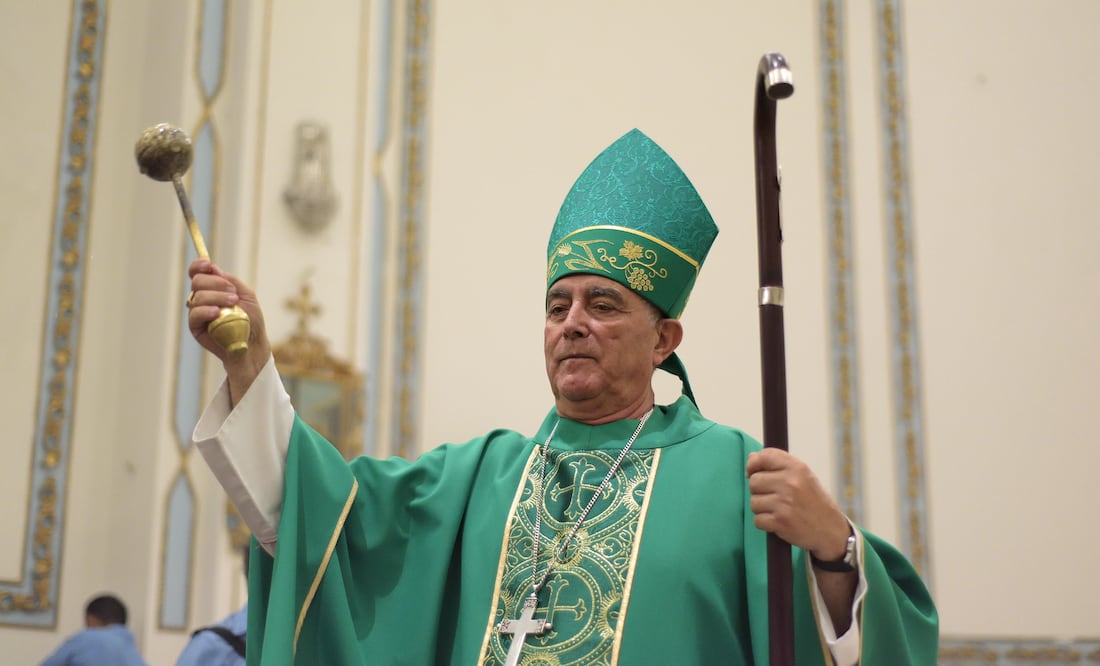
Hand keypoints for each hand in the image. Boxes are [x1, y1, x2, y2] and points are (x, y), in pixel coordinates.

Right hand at [187, 259, 270, 403]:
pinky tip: (217, 313)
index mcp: (212, 288)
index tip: (208, 264)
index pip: (198, 272)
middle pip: (197, 281)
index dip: (199, 265)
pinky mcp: (195, 327)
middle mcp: (202, 298)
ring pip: (197, 296)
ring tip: (232, 304)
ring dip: (216, 297)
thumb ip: (231, 281)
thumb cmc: (250, 319)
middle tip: (233, 295)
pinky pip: (194, 314)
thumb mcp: (247, 295)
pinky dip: (205, 311)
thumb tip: (213, 269)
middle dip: (216, 284)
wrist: (252, 342)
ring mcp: (198, 312)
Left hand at [745, 448, 849, 560]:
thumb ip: (779, 465)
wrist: (831, 531)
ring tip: (778, 510)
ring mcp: (785, 503)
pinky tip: (778, 522)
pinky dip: (764, 523)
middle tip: (773, 497)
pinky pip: (757, 520)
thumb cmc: (814, 502)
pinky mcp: (780, 521)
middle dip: (759, 490)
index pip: (764, 456)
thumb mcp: (804, 477)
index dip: (753, 464)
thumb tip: (751, 457)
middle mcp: (791, 483)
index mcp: (798, 468)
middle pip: (754, 481)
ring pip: (753, 502)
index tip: (752, 472)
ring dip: (762, 508)